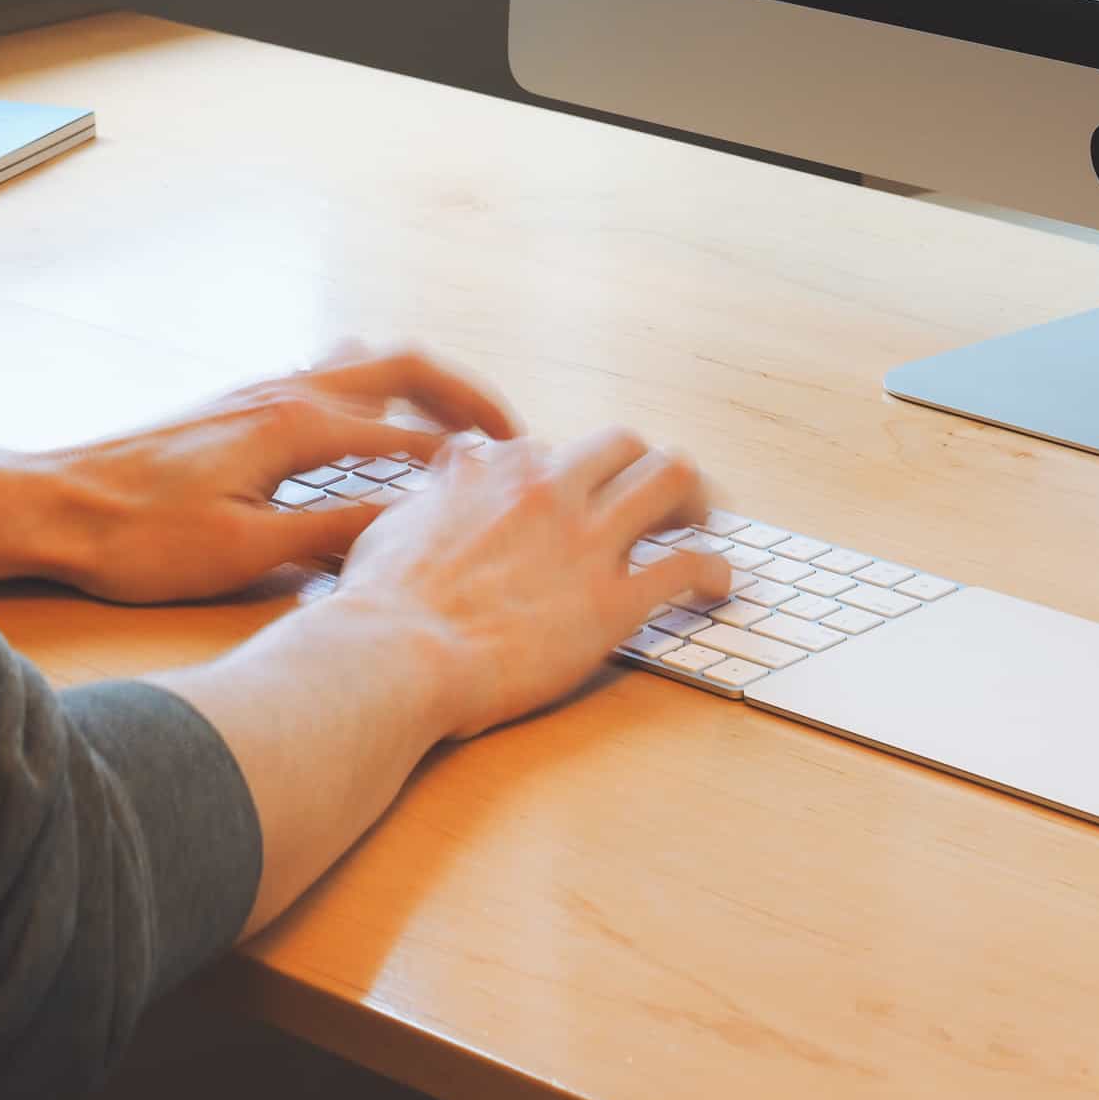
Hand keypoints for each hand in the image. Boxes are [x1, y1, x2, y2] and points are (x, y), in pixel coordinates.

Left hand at [39, 344, 517, 602]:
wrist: (51, 504)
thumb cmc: (139, 538)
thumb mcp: (246, 552)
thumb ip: (334, 535)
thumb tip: (408, 529)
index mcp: (297, 426)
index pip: (412, 434)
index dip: (471, 459)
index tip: (521, 478)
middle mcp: (286, 391)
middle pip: (402, 366)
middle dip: (465, 393)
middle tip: (513, 430)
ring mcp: (261, 389)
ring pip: (364, 360)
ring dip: (420, 382)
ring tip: (457, 422)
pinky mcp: (240, 402)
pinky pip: (331, 373)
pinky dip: (376, 388)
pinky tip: (376, 424)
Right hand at [333, 427, 733, 738]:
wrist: (394, 654)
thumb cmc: (381, 602)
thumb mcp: (396, 522)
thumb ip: (437, 492)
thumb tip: (452, 467)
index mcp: (497, 472)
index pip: (550, 451)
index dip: (565, 477)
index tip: (569, 501)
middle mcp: (550, 491)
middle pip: (624, 445)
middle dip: (644, 465)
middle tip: (655, 499)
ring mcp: (587, 543)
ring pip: (671, 480)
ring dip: (694, 498)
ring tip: (700, 521)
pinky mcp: (613, 602)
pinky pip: (687, 567)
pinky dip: (713, 571)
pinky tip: (717, 585)